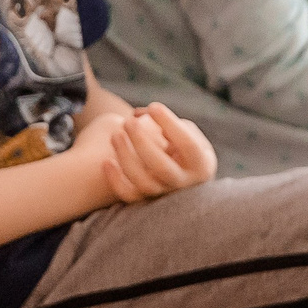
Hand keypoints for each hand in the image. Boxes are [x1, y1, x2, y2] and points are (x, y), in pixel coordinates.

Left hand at [94, 102, 215, 203]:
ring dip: (126, 158)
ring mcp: (165, 194)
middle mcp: (184, 182)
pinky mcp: (147, 201)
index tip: (153, 106)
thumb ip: (167, 121)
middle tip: (128, 122)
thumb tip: (138, 115)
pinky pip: (130, 196)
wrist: (182, 174)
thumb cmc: (182, 144)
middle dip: (142, 143)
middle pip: (162, 167)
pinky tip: (107, 162)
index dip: (170, 124)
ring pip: (144, 183)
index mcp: (200, 163)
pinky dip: (117, 181)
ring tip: (115, 135)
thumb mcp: (185, 131)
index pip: (187, 144)